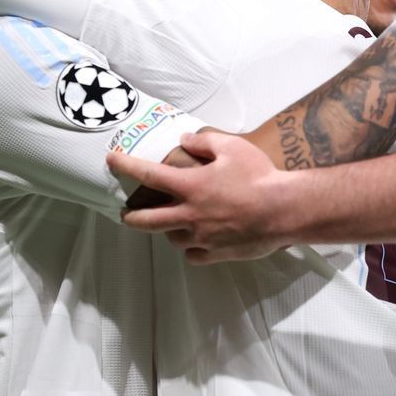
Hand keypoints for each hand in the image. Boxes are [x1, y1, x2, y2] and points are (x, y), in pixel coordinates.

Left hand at [109, 132, 290, 264]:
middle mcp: (189, 214)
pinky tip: (198, 241)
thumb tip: (184, 140)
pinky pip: (193, 255)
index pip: (148, 174)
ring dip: (168, 229)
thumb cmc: (259, 176)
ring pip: (171, 238)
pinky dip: (191, 247)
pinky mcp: (215, 254)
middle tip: (126, 213)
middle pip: (146, 220)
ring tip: (174, 223)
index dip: (125, 166)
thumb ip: (204, 141)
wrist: (284, 211)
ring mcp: (201, 238)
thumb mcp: (232, 147)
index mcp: (190, 186)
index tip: (110, 160)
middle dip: (130, 216)